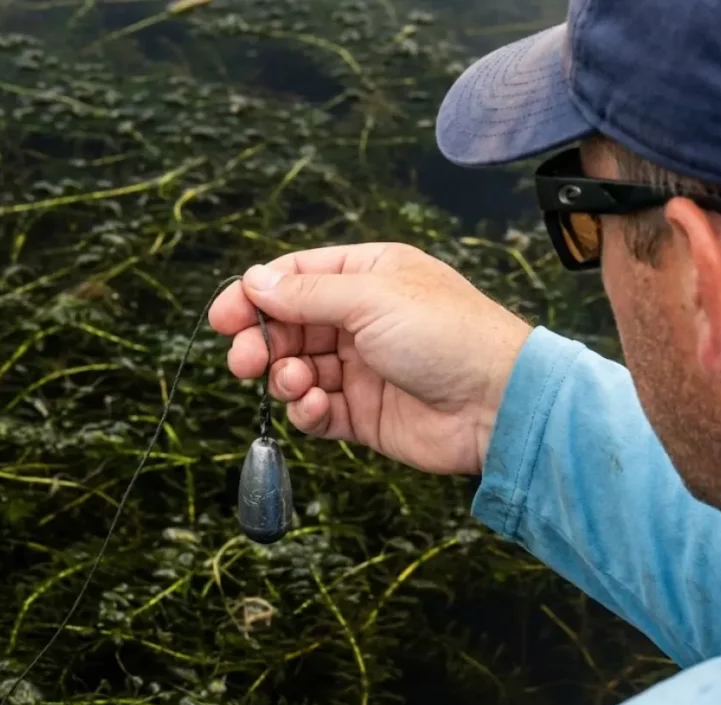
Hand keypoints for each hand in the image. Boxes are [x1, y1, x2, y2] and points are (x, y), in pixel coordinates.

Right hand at [208, 242, 532, 474]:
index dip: (255, 295)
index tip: (224, 317)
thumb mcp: (372, 298)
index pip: (297, 277)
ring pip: (299, 369)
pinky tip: (314, 407)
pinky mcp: (365, 412)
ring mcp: (364, 367)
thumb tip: (253, 282)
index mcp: (371, 276)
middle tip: (244, 360)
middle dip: (263, 342)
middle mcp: (365, 318)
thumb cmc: (449, 335)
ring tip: (297, 382)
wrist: (496, 403)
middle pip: (290, 325)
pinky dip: (306, 410)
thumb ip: (307, 294)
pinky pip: (317, 410)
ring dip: (286, 377)